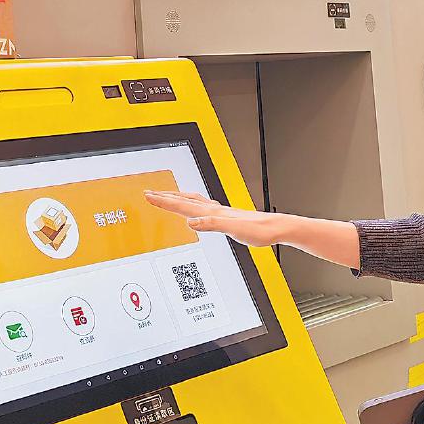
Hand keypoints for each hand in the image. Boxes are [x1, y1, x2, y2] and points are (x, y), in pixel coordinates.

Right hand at [143, 188, 280, 247]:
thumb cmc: (258, 230)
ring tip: (166, 195)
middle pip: (184, 200)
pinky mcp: (225, 217)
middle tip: (150, 192)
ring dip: (177, 198)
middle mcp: (214, 210)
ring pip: (192, 201)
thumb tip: (191, 221)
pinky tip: (195, 209)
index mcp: (213, 212)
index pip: (183, 205)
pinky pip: (202, 207)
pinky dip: (192, 205)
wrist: (275, 228)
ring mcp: (219, 212)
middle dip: (166, 196)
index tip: (149, 196)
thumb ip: (212, 224)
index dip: (164, 201)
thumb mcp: (233, 229)